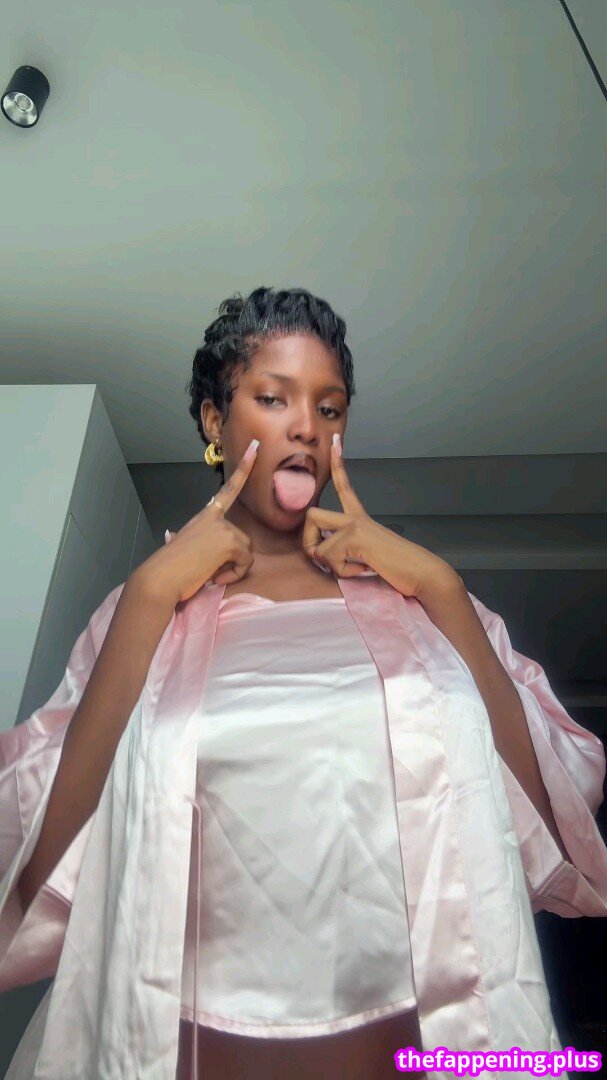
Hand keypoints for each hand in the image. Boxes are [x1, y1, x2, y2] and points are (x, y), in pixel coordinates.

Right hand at [137, 441, 260, 604]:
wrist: (161, 578)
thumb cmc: (169, 567)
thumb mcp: (181, 544)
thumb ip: (189, 537)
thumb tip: (172, 536)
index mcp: (205, 516)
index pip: (229, 489)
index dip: (244, 468)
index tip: (256, 446)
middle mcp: (215, 517)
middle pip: (243, 539)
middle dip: (233, 558)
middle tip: (211, 570)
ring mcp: (223, 527)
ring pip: (246, 551)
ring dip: (233, 568)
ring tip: (211, 574)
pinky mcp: (229, 542)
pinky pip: (245, 562)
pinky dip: (234, 574)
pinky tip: (215, 577)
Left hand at [302, 436, 457, 598]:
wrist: (422, 574)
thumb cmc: (398, 569)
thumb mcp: (365, 557)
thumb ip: (345, 551)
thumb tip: (320, 554)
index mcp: (361, 519)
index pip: (344, 487)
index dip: (338, 465)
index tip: (336, 441)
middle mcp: (357, 517)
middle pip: (312, 515)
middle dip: (307, 542)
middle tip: (322, 559)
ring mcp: (356, 524)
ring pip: (316, 546)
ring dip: (330, 565)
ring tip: (355, 568)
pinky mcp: (355, 536)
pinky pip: (328, 558)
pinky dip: (343, 572)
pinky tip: (363, 569)